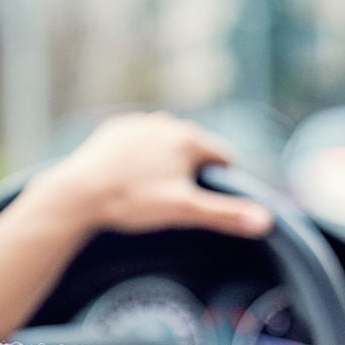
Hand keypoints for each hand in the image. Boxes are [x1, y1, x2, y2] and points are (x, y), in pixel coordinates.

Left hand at [29, 111, 272, 239]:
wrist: (77, 192)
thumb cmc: (132, 201)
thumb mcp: (183, 211)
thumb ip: (225, 214)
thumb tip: (266, 222)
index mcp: (189, 138)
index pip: (223, 157)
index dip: (221, 181)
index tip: (205, 201)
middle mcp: (167, 122)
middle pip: (195, 149)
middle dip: (192, 171)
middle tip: (175, 200)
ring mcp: (139, 123)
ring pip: (167, 144)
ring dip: (167, 162)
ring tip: (151, 191)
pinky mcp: (115, 129)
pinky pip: (140, 142)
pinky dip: (141, 157)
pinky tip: (130, 178)